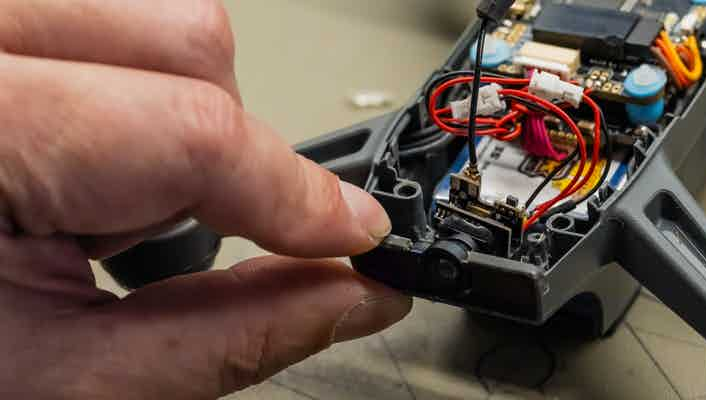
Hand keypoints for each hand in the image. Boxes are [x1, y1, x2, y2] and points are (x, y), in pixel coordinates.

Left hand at [0, 1, 408, 398]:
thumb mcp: (56, 382)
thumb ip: (227, 334)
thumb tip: (349, 294)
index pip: (188, 128)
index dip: (297, 193)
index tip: (352, 238)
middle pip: (179, 33)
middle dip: (217, 145)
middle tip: (150, 237)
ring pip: (143, 11)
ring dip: (161, 109)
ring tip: (79, 201)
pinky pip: (90, 19)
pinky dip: (112, 85)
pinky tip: (51, 161)